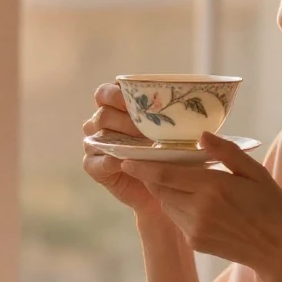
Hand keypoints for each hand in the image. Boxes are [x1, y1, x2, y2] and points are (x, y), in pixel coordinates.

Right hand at [81, 82, 163, 219]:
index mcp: (115, 107)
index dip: (116, 94)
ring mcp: (95, 144)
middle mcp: (101, 123)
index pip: (105, 93)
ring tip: (144, 146)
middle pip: (104, 114)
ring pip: (99, 135)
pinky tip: (126, 163)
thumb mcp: (174, 132)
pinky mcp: (94, 166)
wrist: (166, 188)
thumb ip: (172, 118)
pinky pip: (96, 161)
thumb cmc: (171, 152)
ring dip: (122, 139)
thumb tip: (187, 111)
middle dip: (127, 121)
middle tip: (149, 129)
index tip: (136, 100)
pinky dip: (111, 161)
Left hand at [120, 131, 281, 278]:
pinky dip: (177, 205)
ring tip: (174, 178)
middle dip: (151, 175)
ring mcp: (195, 229)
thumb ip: (226, 152)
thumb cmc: (271, 206)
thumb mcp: (255, 173)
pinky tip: (192, 199)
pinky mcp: (195, 242)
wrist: (277, 250)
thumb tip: (201, 135)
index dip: (143, 166)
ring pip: (167, 203)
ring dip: (165, 190)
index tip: (126, 157)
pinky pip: (177, 218)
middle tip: (146, 161)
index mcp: (213, 188)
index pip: (166, 174)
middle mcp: (199, 210)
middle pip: (160, 188)